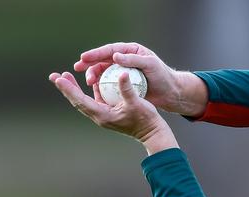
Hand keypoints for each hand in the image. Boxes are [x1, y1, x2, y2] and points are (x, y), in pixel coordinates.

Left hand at [49, 70, 178, 154]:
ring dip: (74, 90)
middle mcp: (100, 116)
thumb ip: (127, 88)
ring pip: (84, 101)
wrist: (153, 133)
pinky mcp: (110, 115)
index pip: (80, 100)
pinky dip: (88, 92)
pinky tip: (90, 83)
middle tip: (55, 76)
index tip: (58, 78)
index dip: (68, 89)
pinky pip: (94, 102)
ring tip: (66, 77)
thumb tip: (122, 73)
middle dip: (66, 88)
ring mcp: (104, 116)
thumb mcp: (137, 103)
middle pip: (77, 101)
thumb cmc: (146, 119)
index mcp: (102, 115)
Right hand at [74, 42, 206, 116]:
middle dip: (89, 63)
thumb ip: (133, 60)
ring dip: (94, 75)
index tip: (84, 57)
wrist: (171, 93)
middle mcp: (126, 60)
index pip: (110, 50)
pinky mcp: (125, 85)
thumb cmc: (163, 77)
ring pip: (104, 72)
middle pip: (103, 59)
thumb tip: (115, 56)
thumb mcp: (150, 65)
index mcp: (131, 51)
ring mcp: (124, 73)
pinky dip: (101, 86)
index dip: (96, 53)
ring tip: (88, 81)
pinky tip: (94, 90)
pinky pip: (109, 84)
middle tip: (77, 67)